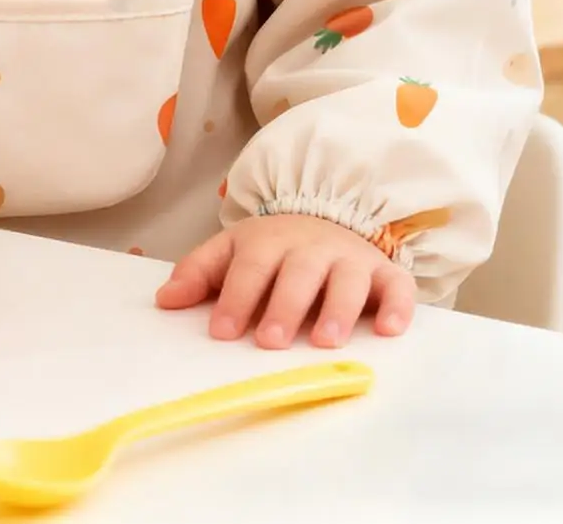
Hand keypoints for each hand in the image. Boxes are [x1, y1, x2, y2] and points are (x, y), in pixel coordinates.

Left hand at [155, 213, 415, 348]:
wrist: (328, 220)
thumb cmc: (274, 249)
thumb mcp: (232, 251)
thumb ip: (199, 274)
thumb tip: (164, 300)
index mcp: (269, 241)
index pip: (250, 268)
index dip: (235, 298)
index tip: (222, 331)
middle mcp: (312, 247)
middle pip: (298, 274)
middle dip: (284, 307)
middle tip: (270, 341)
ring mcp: (351, 259)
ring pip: (347, 281)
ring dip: (337, 310)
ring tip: (324, 342)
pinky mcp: (386, 274)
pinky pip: (398, 287)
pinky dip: (397, 307)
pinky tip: (388, 330)